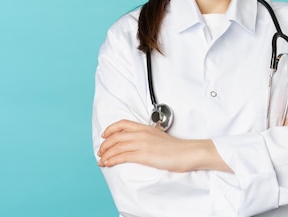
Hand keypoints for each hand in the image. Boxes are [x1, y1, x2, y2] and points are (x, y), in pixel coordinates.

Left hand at [97, 120, 230, 172]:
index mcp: (145, 128)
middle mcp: (141, 133)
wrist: (187, 152)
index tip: (104, 135)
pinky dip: (112, 160)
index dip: (110, 129)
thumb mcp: (159, 137)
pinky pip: (122, 156)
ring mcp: (142, 143)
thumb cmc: (176, 148)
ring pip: (116, 146)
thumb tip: (139, 143)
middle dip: (104, 144)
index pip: (123, 124)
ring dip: (106, 154)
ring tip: (101, 161)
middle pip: (116, 136)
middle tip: (100, 152)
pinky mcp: (144, 154)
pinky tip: (108, 164)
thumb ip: (147, 137)